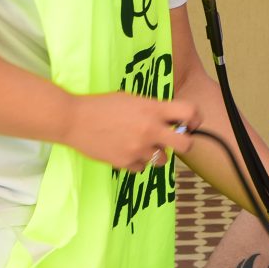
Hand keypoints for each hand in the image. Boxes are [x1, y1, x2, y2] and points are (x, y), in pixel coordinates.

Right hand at [59, 92, 199, 170]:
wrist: (74, 120)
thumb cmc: (101, 105)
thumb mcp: (132, 99)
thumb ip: (153, 109)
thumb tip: (170, 118)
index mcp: (153, 109)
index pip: (190, 113)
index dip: (195, 118)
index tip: (190, 122)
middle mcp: (150, 130)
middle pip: (185, 144)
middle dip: (183, 142)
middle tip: (173, 139)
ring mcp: (138, 148)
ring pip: (163, 159)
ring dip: (156, 153)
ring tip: (140, 143)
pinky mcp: (126, 163)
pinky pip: (142, 167)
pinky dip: (137, 161)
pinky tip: (124, 150)